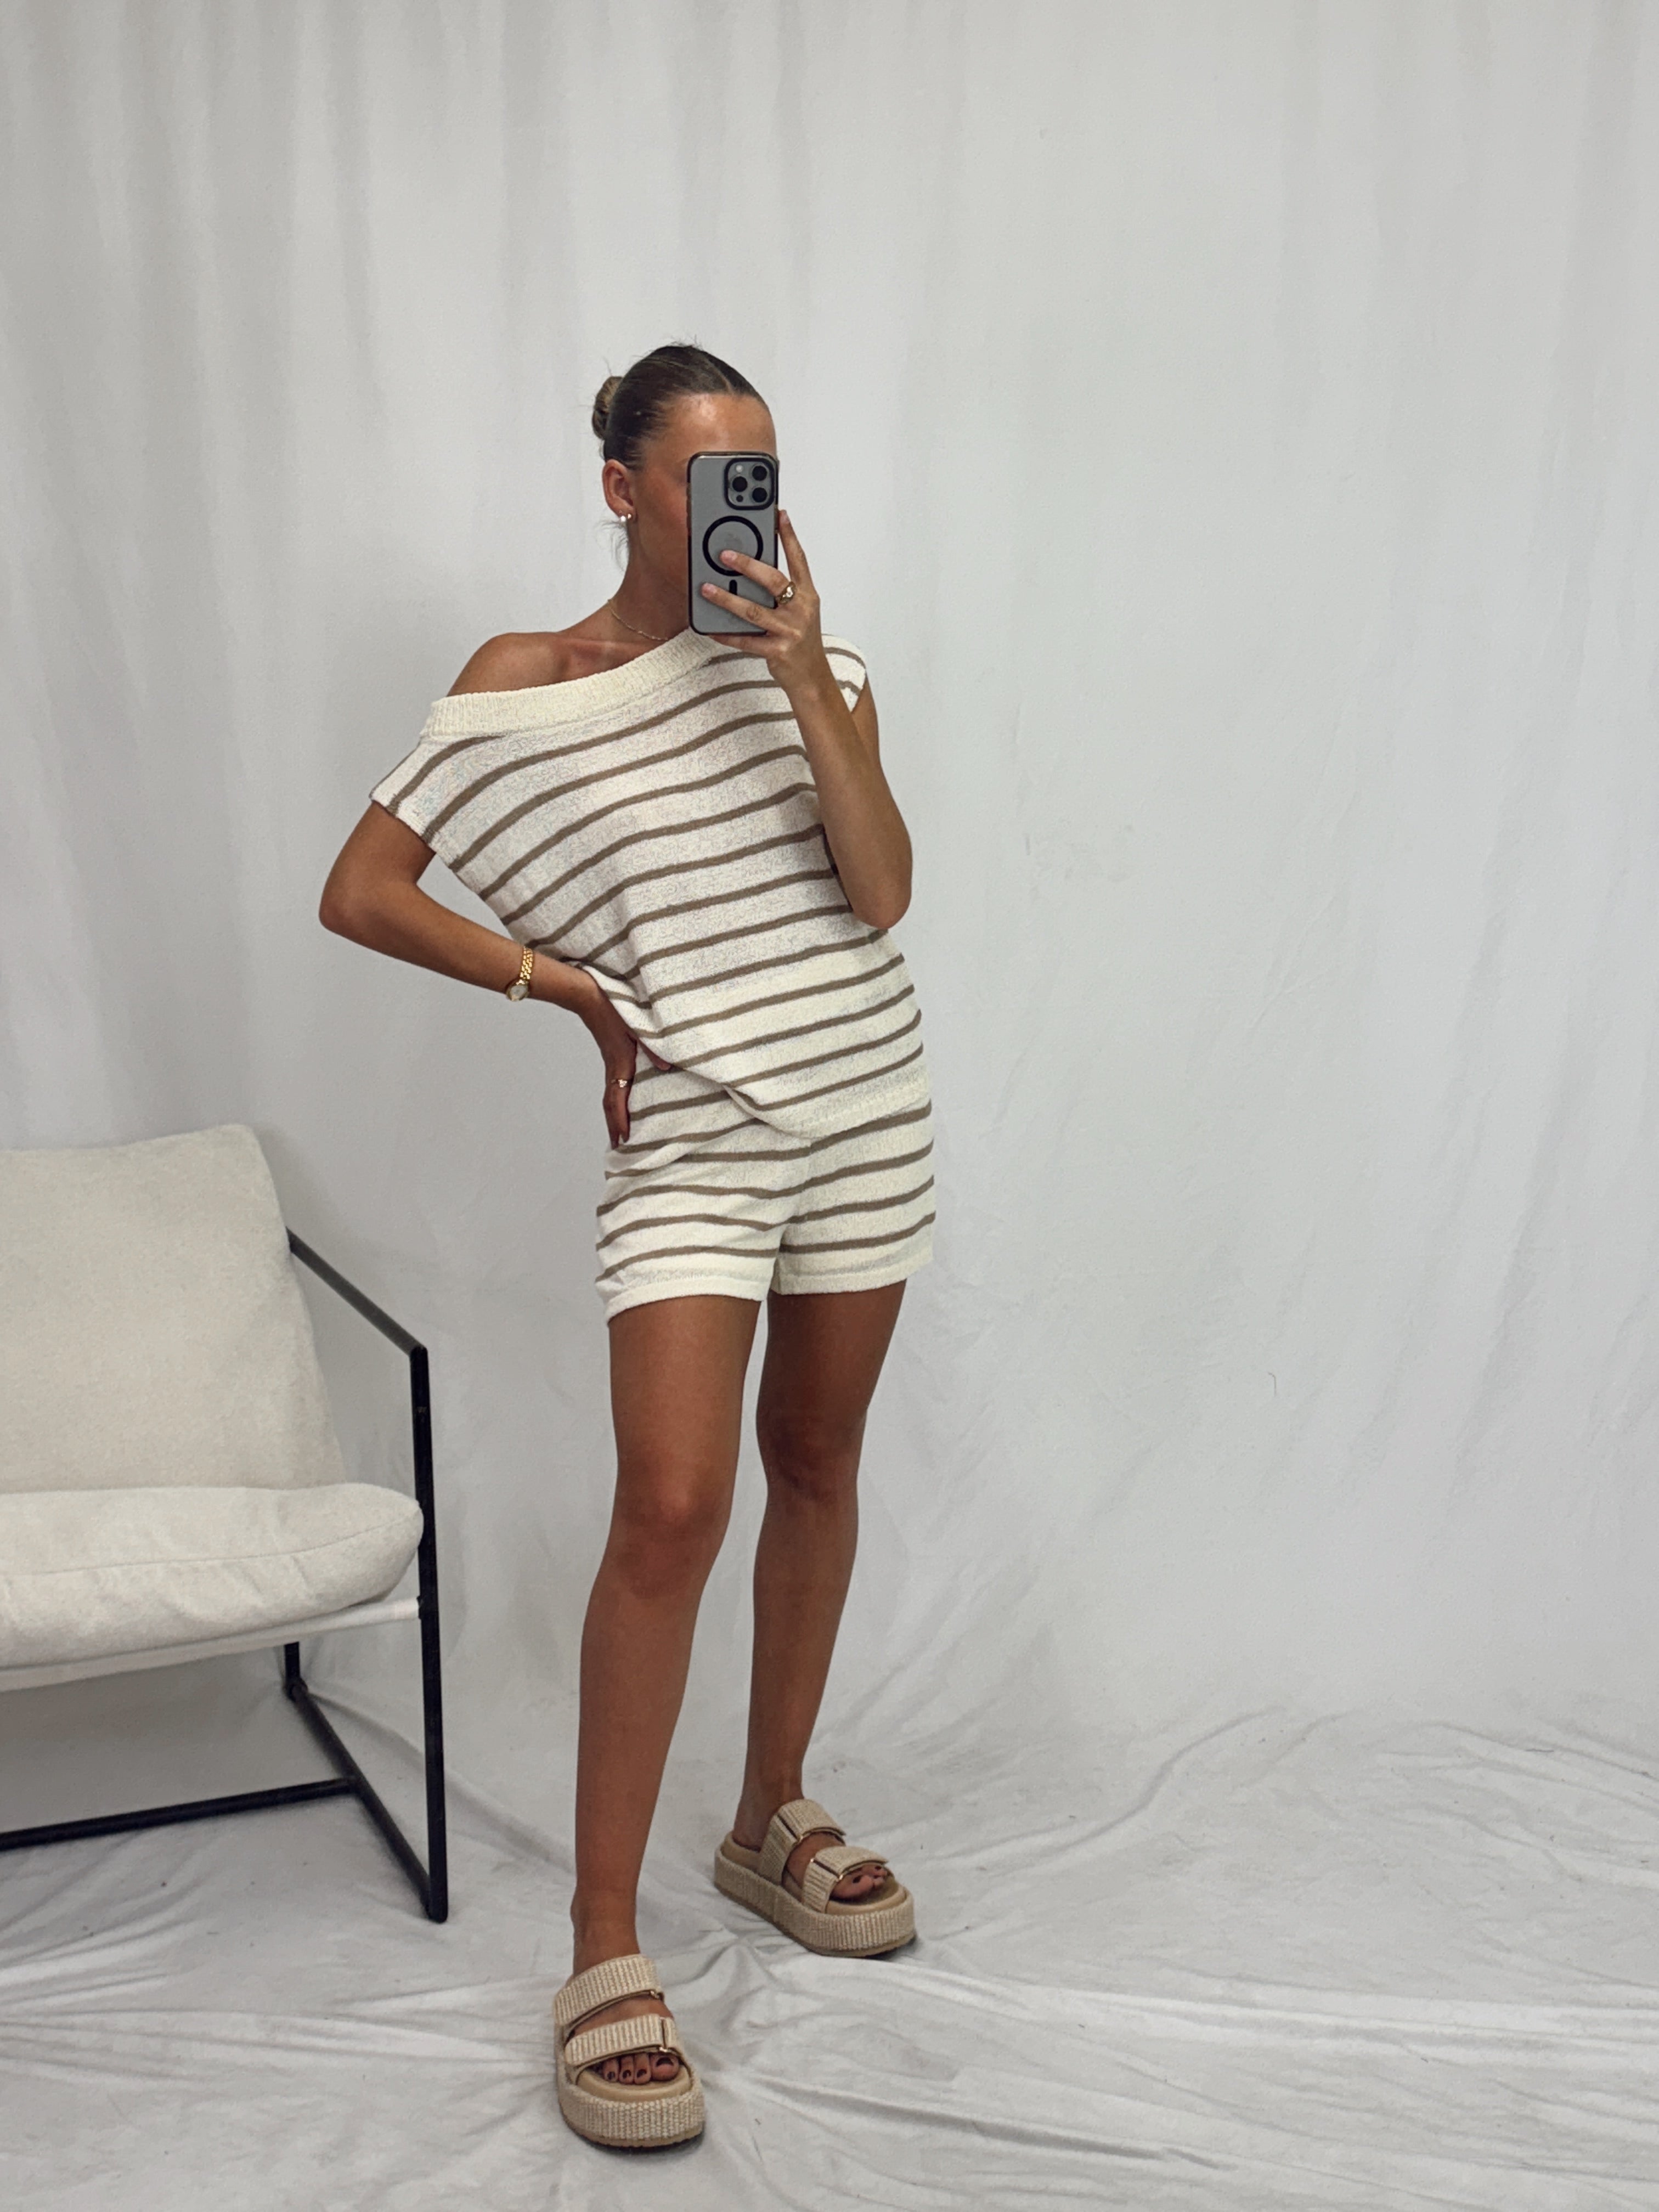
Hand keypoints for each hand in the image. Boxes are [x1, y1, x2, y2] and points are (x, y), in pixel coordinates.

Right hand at [578, 976, 669, 1145]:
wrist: (589, 995)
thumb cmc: (615, 1008)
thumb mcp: (638, 1026)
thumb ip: (653, 1047)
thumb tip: (667, 1067)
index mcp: (620, 1064)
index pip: (618, 1100)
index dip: (620, 1121)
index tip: (623, 1140)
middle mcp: (614, 1068)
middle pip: (611, 1104)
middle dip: (614, 1126)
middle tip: (619, 1147)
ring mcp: (611, 1064)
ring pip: (611, 1096)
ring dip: (614, 1116)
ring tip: (619, 1133)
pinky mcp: (612, 1058)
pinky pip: (613, 1086)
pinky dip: (616, 1101)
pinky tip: (623, 1103)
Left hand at [698, 509, 831, 697]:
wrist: (812, 677)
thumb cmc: (801, 640)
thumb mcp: (800, 611)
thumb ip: (783, 592)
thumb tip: (752, 569)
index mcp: (808, 596)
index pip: (799, 560)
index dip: (789, 536)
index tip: (778, 515)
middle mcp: (801, 610)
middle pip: (774, 581)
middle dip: (749, 565)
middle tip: (725, 555)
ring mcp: (790, 631)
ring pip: (754, 610)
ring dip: (727, 599)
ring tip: (707, 589)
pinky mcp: (777, 651)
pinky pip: (746, 640)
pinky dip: (727, 634)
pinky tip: (712, 628)